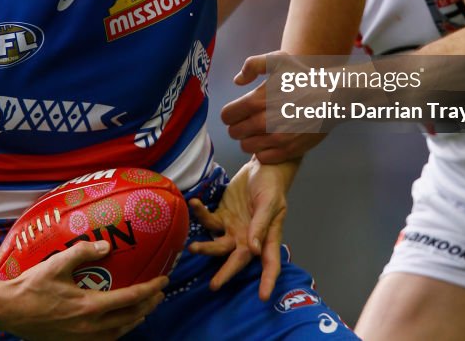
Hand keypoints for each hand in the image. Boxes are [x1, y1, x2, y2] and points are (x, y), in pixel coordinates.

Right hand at [0, 240, 167, 339]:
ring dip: (135, 320)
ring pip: (119, 333)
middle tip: (159, 293)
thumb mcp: (56, 263)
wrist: (6, 311)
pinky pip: (104, 340)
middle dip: (148, 305)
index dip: (150, 289)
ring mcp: (81, 339)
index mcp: (88, 307)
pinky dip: (117, 331)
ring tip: (144, 308)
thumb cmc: (30, 286)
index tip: (163, 280)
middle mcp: (89, 327)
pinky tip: (117, 322)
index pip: (130, 299)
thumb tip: (107, 246)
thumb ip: (83, 252)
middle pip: (130, 318)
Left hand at [187, 158, 298, 300]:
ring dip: (206, 247)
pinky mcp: (222, 216)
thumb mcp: (269, 203)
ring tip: (192, 247)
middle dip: (226, 273)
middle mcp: (249, 238)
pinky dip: (200, 213)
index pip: (269, 263)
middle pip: (237, 259)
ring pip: (218, 244)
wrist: (262, 165)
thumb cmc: (271, 185)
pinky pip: (209, 220)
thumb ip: (261, 225)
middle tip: (214, 285)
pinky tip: (194, 203)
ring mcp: (234, 228)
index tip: (263, 297)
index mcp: (267, 237)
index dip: (267, 280)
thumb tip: (254, 250)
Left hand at [222, 54, 325, 162]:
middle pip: (235, 133)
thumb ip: (253, 65)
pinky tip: (272, 140)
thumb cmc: (304, 78)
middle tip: (251, 120)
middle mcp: (264, 121)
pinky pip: (263, 157)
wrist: (333, 98)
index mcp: (257, 100)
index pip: (227, 116)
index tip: (240, 111)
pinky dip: (264, 150)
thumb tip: (237, 81)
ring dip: (250, 139)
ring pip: (246, 147)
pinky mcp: (289, 151)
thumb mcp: (279, 60)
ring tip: (262, 130)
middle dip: (240, 126)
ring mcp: (277, 138)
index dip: (231, 113)